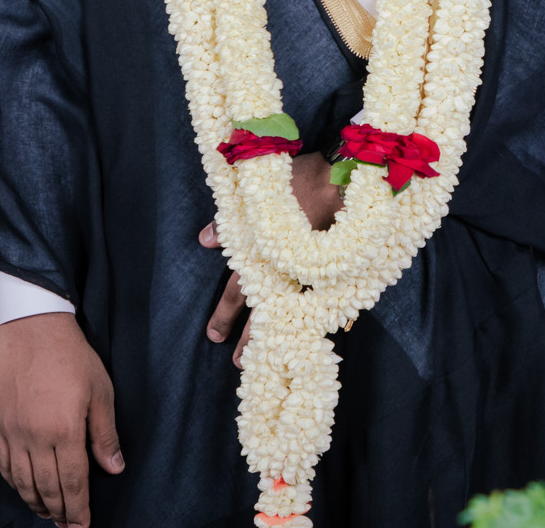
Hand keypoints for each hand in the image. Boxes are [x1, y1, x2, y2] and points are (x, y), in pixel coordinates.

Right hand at [0, 312, 121, 527]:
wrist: (32, 331)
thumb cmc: (72, 358)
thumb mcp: (101, 392)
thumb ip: (105, 434)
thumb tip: (114, 468)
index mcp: (64, 431)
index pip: (72, 482)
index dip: (78, 508)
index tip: (83, 525)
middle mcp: (35, 438)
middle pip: (47, 488)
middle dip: (60, 512)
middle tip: (69, 526)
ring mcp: (13, 433)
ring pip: (23, 482)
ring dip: (37, 503)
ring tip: (49, 515)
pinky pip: (4, 465)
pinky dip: (14, 484)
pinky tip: (24, 490)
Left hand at [201, 152, 343, 366]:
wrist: (339, 181)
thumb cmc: (292, 184)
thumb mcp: (253, 200)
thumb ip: (226, 224)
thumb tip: (205, 241)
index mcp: (259, 258)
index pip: (236, 294)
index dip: (224, 315)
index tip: (214, 337)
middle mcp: (282, 273)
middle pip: (261, 313)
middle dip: (248, 338)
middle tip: (237, 362)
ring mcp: (310, 276)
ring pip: (289, 314)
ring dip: (278, 337)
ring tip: (269, 357)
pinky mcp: (334, 274)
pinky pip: (323, 303)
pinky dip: (318, 318)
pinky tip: (316, 332)